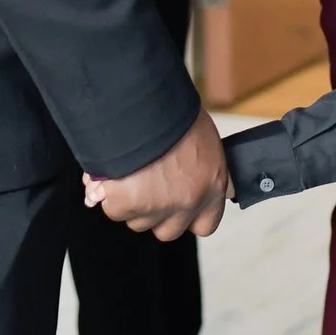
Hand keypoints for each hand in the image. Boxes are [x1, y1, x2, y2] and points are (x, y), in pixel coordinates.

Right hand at [83, 109, 231, 238]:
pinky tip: (117, 171)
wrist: (145, 104)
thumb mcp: (207, 142)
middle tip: (149, 187)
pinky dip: (111, 195)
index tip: (180, 207)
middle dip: (157, 214)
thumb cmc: (175, 116)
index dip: (190, 217)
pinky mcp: (126, 204)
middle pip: (168, 231)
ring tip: (133, 170)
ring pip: (138, 220)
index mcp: (211, 186)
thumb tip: (225, 189)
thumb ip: (211, 171)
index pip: (206, 224)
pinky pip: (115, 209)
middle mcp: (187, 201)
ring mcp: (156, 207)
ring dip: (133, 202)